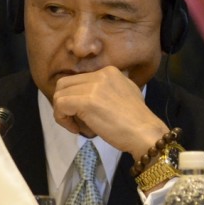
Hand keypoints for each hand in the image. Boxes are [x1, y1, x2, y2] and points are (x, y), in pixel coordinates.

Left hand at [51, 66, 167, 158]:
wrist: (144, 132)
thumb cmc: (137, 120)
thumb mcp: (126, 93)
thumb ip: (108, 89)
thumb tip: (91, 95)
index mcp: (109, 71)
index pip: (78, 79)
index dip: (75, 97)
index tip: (84, 113)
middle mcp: (100, 74)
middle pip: (64, 84)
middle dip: (65, 102)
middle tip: (74, 118)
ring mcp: (92, 87)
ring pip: (59, 94)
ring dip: (62, 112)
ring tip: (76, 125)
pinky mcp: (86, 101)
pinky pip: (60, 105)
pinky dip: (62, 119)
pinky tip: (75, 129)